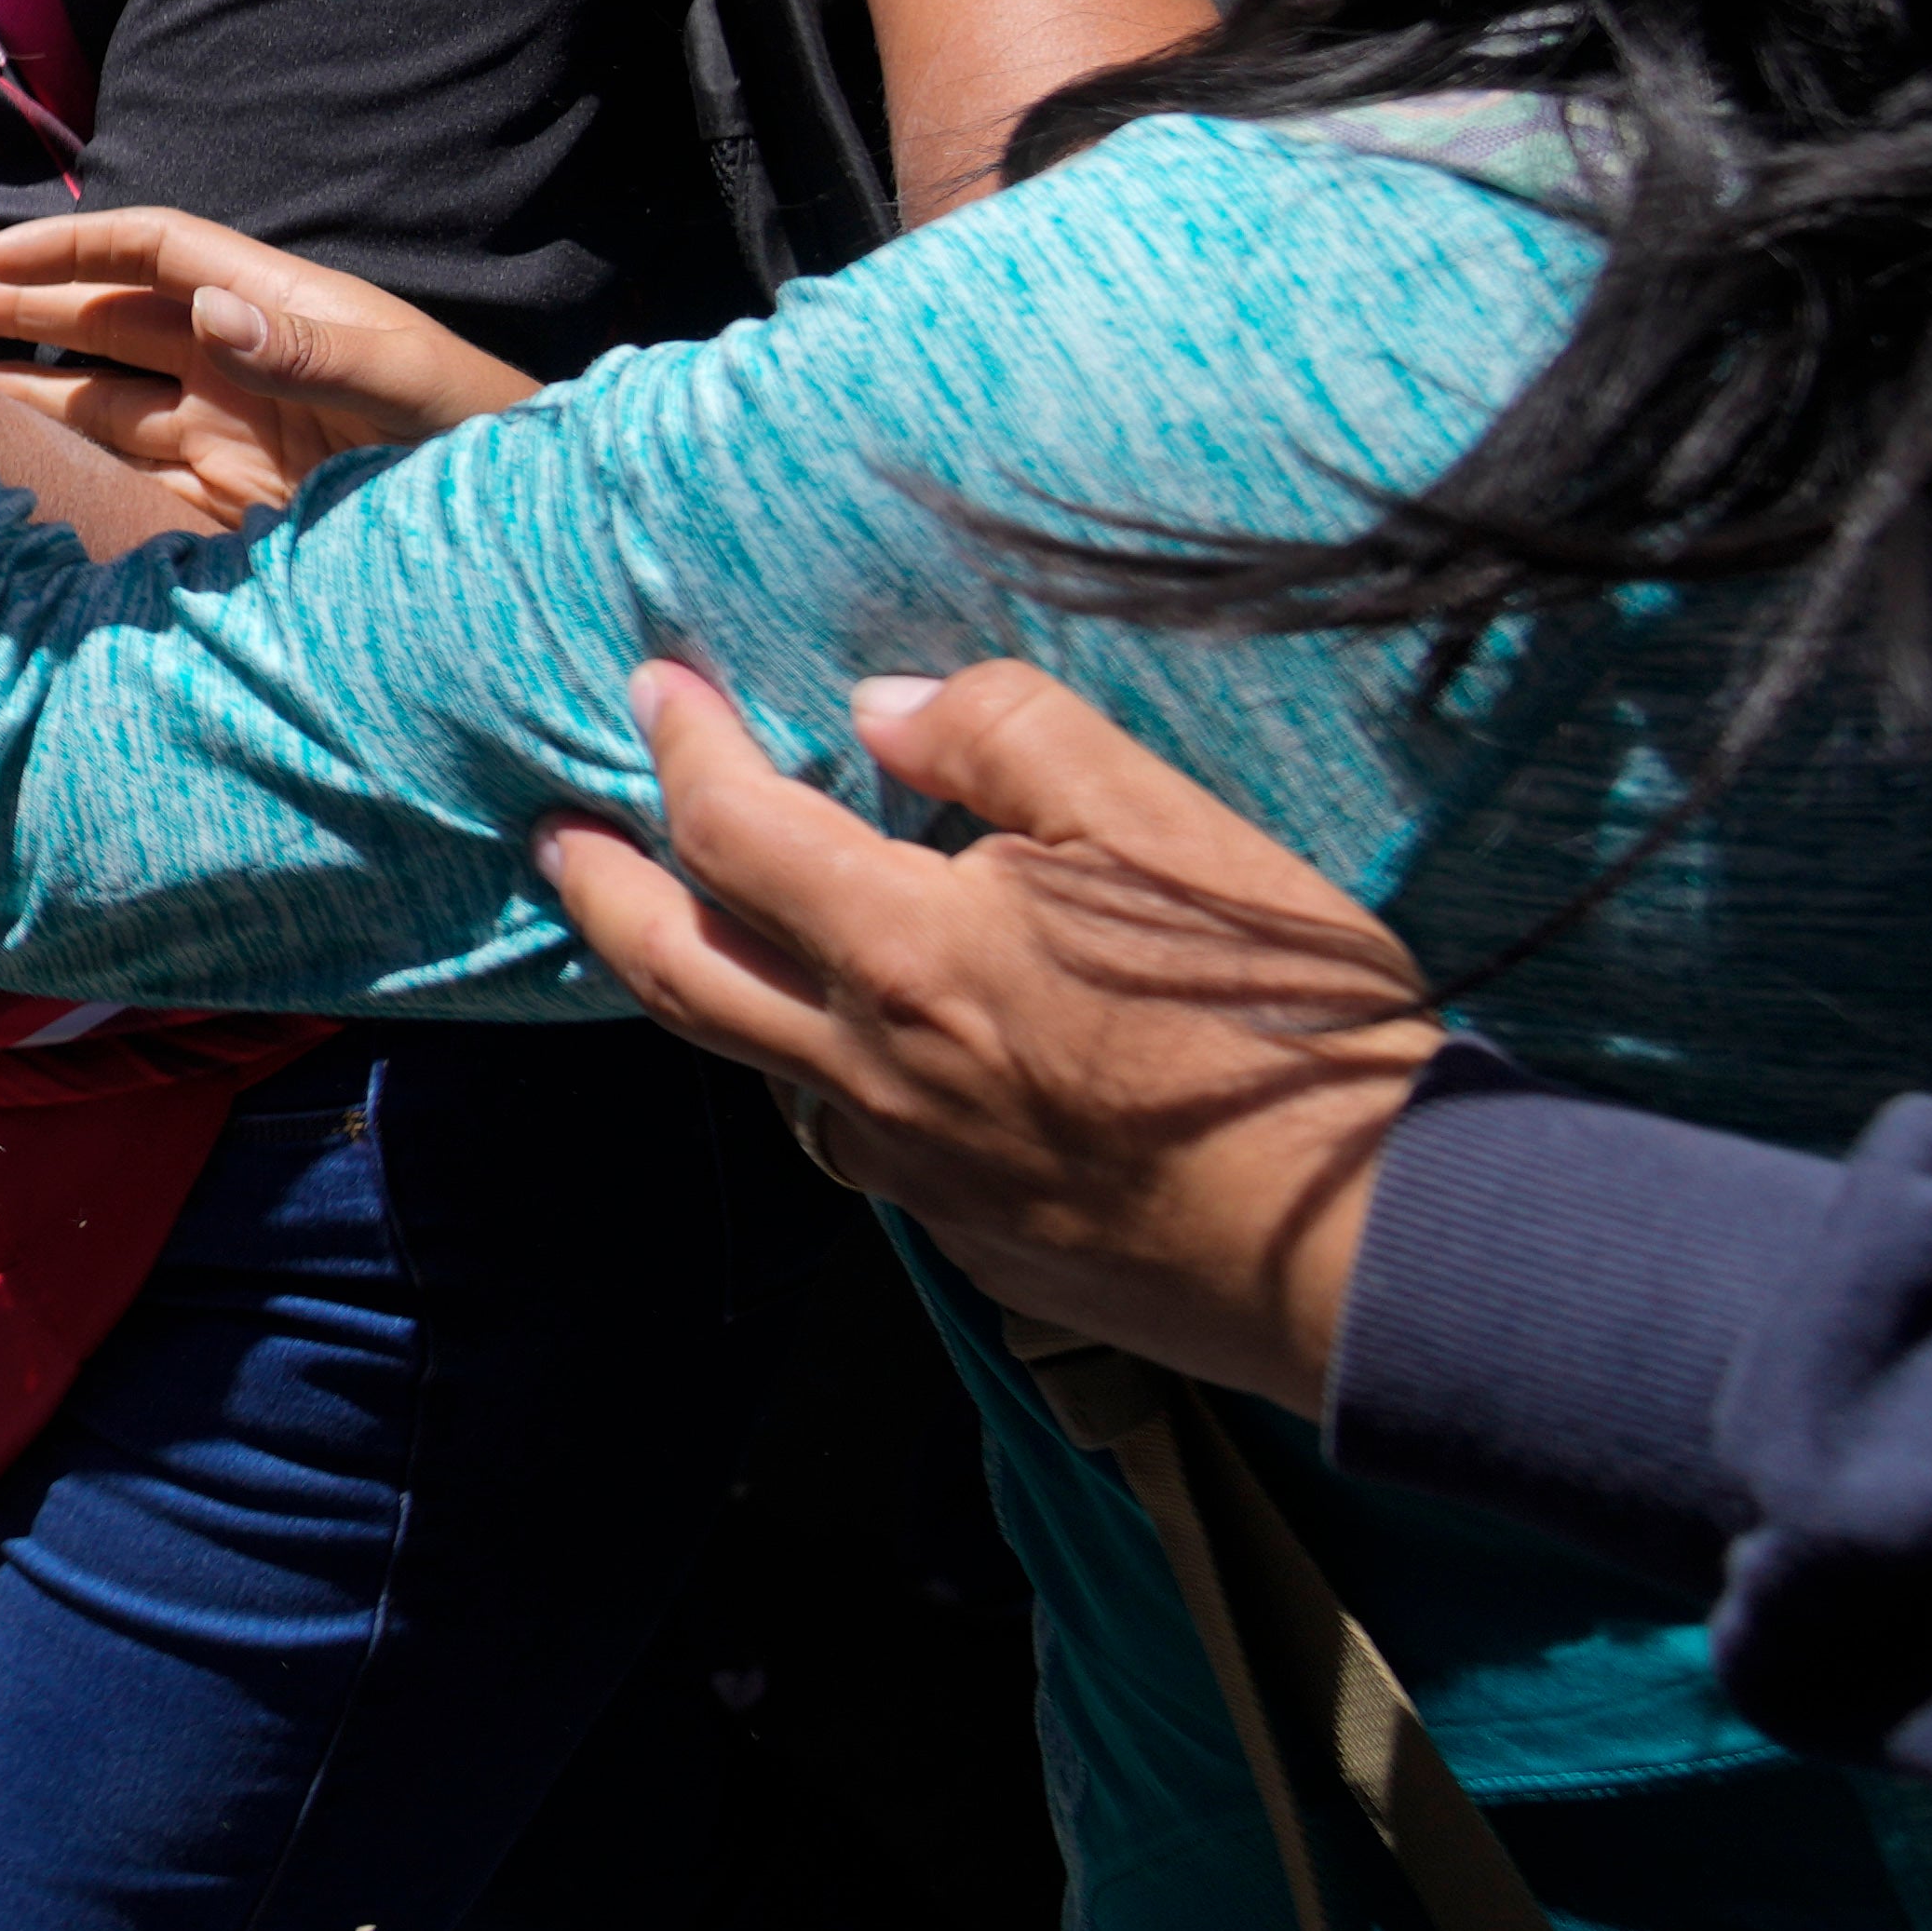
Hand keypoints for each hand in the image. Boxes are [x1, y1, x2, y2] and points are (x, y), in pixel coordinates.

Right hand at [0, 205, 523, 523]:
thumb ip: (310, 349)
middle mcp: (234, 364)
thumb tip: (210, 309)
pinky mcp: (227, 511)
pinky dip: (71, 479)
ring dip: (30, 393)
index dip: (69, 248)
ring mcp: (227, 438)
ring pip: (104, 405)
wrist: (521, 539)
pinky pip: (130, 487)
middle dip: (22, 310)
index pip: (151, 254)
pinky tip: (16, 484)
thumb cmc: (476, 434)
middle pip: (108, 323)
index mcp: (270, 307)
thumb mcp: (402, 382)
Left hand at [535, 660, 1448, 1403]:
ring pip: (759, 1068)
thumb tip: (880, 713)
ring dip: (702, 988)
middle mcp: (875, 1074)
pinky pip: (854, 1141)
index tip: (654, 688)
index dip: (682, 748)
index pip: (733, 831)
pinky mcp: (970, 1235)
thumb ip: (1013, 743)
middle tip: (559, 836)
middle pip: (678, 970)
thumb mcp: (1165, 829)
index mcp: (909, 956)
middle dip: (602, 891)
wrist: (1372, 1242)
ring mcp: (916, 1170)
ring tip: (687, 929)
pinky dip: (818, 1073)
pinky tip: (850, 1045)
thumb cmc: (1284, 1026)